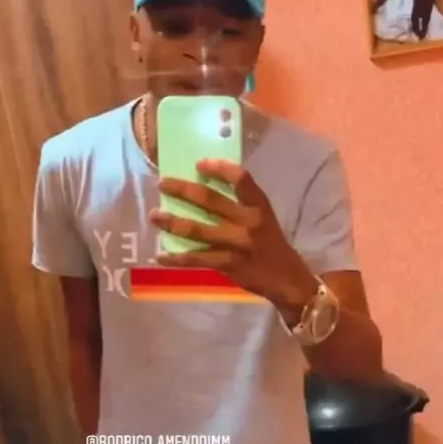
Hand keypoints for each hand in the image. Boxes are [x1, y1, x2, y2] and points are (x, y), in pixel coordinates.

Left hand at [150, 159, 316, 309]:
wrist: (287, 280)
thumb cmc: (271, 245)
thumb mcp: (263, 219)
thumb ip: (240, 206)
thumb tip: (204, 193)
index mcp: (258, 206)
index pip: (240, 179)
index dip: (219, 168)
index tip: (199, 163)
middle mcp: (248, 222)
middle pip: (211, 200)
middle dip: (183, 190)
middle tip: (163, 184)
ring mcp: (237, 244)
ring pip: (198, 230)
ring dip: (173, 222)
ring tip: (154, 216)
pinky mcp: (229, 264)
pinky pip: (197, 259)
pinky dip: (177, 258)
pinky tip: (160, 256)